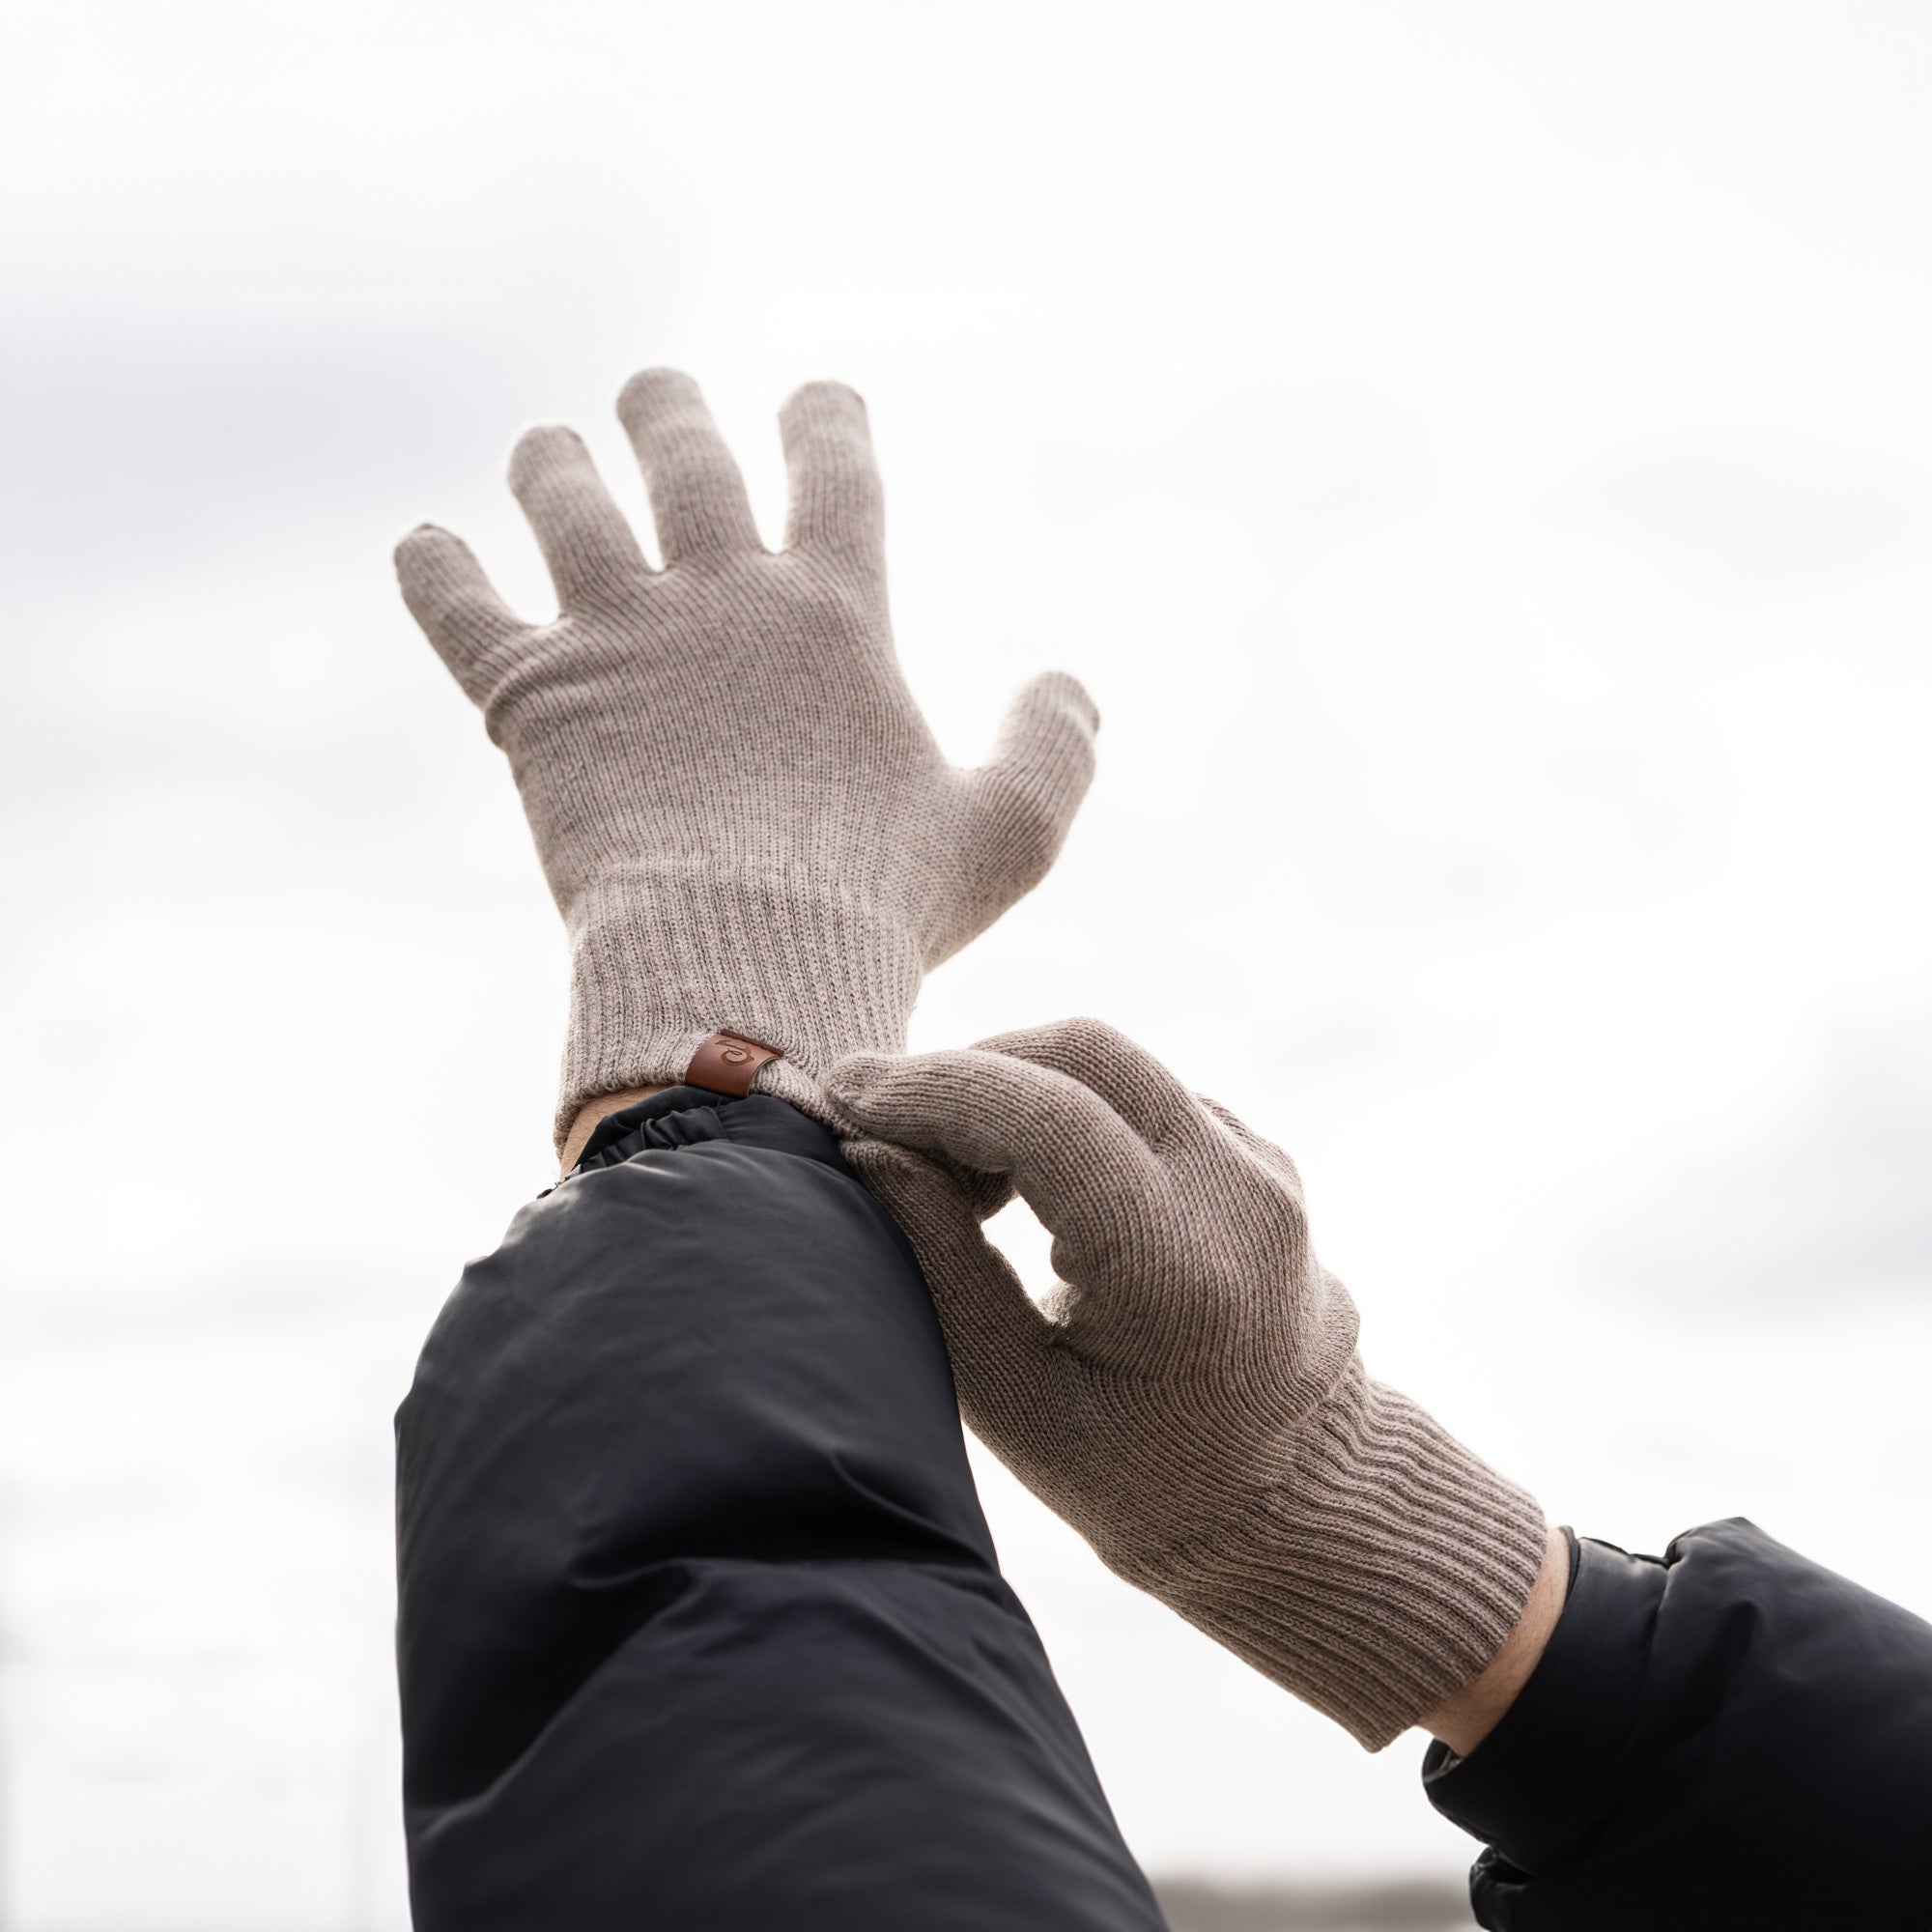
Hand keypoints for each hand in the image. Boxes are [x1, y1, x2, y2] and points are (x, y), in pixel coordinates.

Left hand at [397, 371, 1098, 1146]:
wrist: (742, 959)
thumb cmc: (883, 907)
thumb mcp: (1007, 833)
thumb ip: (1055, 750)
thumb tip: (1073, 682)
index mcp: (832, 612)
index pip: (835, 470)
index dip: (826, 417)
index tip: (816, 394)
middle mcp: (720, 594)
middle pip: (685, 457)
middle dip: (669, 410)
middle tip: (655, 392)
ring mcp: (618, 634)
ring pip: (564, 500)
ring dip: (555, 462)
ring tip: (550, 449)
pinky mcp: (532, 695)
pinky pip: (460, 607)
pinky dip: (435, 570)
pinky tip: (424, 544)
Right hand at [832, 1017, 1548, 1749]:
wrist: (1295, 1499)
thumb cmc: (1142, 1477)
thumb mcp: (1018, 1403)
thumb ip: (941, 1267)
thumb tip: (867, 1149)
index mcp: (1183, 1272)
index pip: (1047, 1119)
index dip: (932, 1090)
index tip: (844, 1096)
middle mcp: (1241, 1195)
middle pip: (1082, 1054)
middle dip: (964, 1072)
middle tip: (881, 1128)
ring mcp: (1261, 1165)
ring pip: (1110, 1063)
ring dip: (1009, 1087)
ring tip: (946, 1173)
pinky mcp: (1255, 1156)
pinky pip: (1140, 1091)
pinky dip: (1059, 1107)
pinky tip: (1015, 1182)